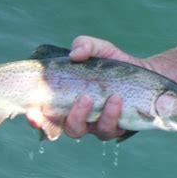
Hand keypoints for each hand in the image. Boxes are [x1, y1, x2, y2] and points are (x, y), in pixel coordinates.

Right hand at [27, 36, 148, 140]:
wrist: (143, 74)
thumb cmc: (113, 64)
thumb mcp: (99, 49)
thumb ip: (85, 45)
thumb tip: (74, 55)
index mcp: (66, 101)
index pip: (45, 115)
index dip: (36, 119)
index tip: (33, 114)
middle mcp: (79, 117)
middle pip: (67, 129)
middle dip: (73, 118)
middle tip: (84, 99)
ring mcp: (96, 126)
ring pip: (90, 132)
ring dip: (99, 116)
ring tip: (111, 98)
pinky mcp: (115, 129)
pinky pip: (110, 130)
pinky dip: (113, 115)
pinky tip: (118, 100)